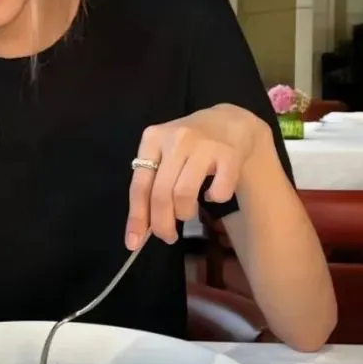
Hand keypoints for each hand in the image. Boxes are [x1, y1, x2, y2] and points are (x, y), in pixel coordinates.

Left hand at [124, 103, 268, 248]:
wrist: (230, 120)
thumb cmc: (190, 143)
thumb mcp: (164, 153)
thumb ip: (151, 183)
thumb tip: (140, 228)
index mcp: (152, 139)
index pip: (139, 185)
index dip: (136, 218)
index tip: (133, 243)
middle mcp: (175, 139)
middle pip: (160, 193)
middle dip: (161, 224)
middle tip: (167, 237)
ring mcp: (203, 145)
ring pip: (184, 194)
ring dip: (184, 214)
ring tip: (187, 214)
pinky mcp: (229, 154)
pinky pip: (217, 192)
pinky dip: (214, 199)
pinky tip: (212, 193)